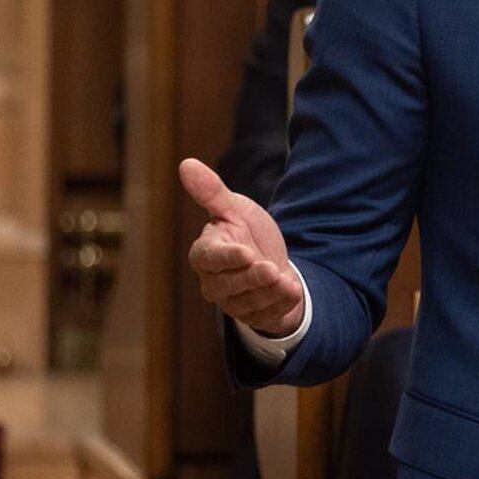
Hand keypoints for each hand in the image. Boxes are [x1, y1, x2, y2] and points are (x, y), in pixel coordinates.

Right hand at [179, 158, 304, 336]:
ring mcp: (233, 302)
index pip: (208, 259)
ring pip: (249, 302)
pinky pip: (267, 314)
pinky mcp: (253, 316)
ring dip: (269, 291)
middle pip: (228, 285)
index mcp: (205, 254)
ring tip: (286, 280)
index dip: (226, 258)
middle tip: (271, 268)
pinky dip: (282, 302)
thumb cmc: (247, 233)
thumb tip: (186, 163)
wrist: (273, 261)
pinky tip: (292, 290)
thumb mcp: (236, 210)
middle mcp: (214, 282)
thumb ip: (213, 192)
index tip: (245, 252)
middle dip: (252, 277)